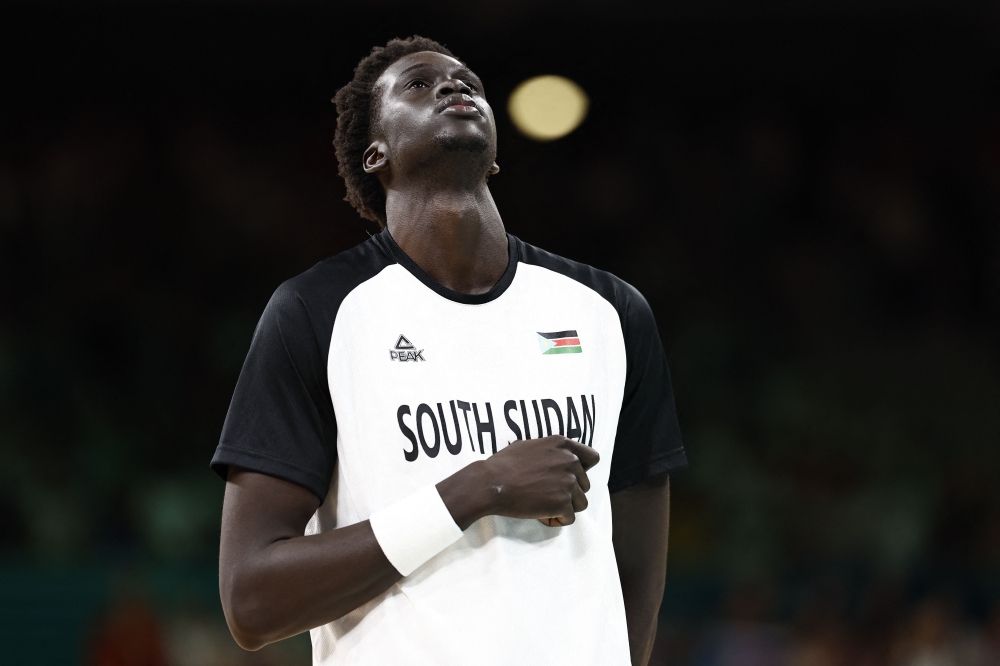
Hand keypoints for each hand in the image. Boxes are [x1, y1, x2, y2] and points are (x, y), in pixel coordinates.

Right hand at [479, 436, 599, 525]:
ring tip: (544, 506)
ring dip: (565, 507)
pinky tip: (541, 516)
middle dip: (569, 492)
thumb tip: (556, 457)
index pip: (593, 458)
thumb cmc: (504, 465)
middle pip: (585, 485)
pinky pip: (569, 518)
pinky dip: (556, 520)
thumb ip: (551, 451)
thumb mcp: (530, 445)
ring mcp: (568, 481)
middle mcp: (570, 461)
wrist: (492, 483)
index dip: (583, 470)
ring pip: (580, 503)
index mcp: (563, 444)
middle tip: (546, 495)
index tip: (569, 478)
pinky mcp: (563, 502)